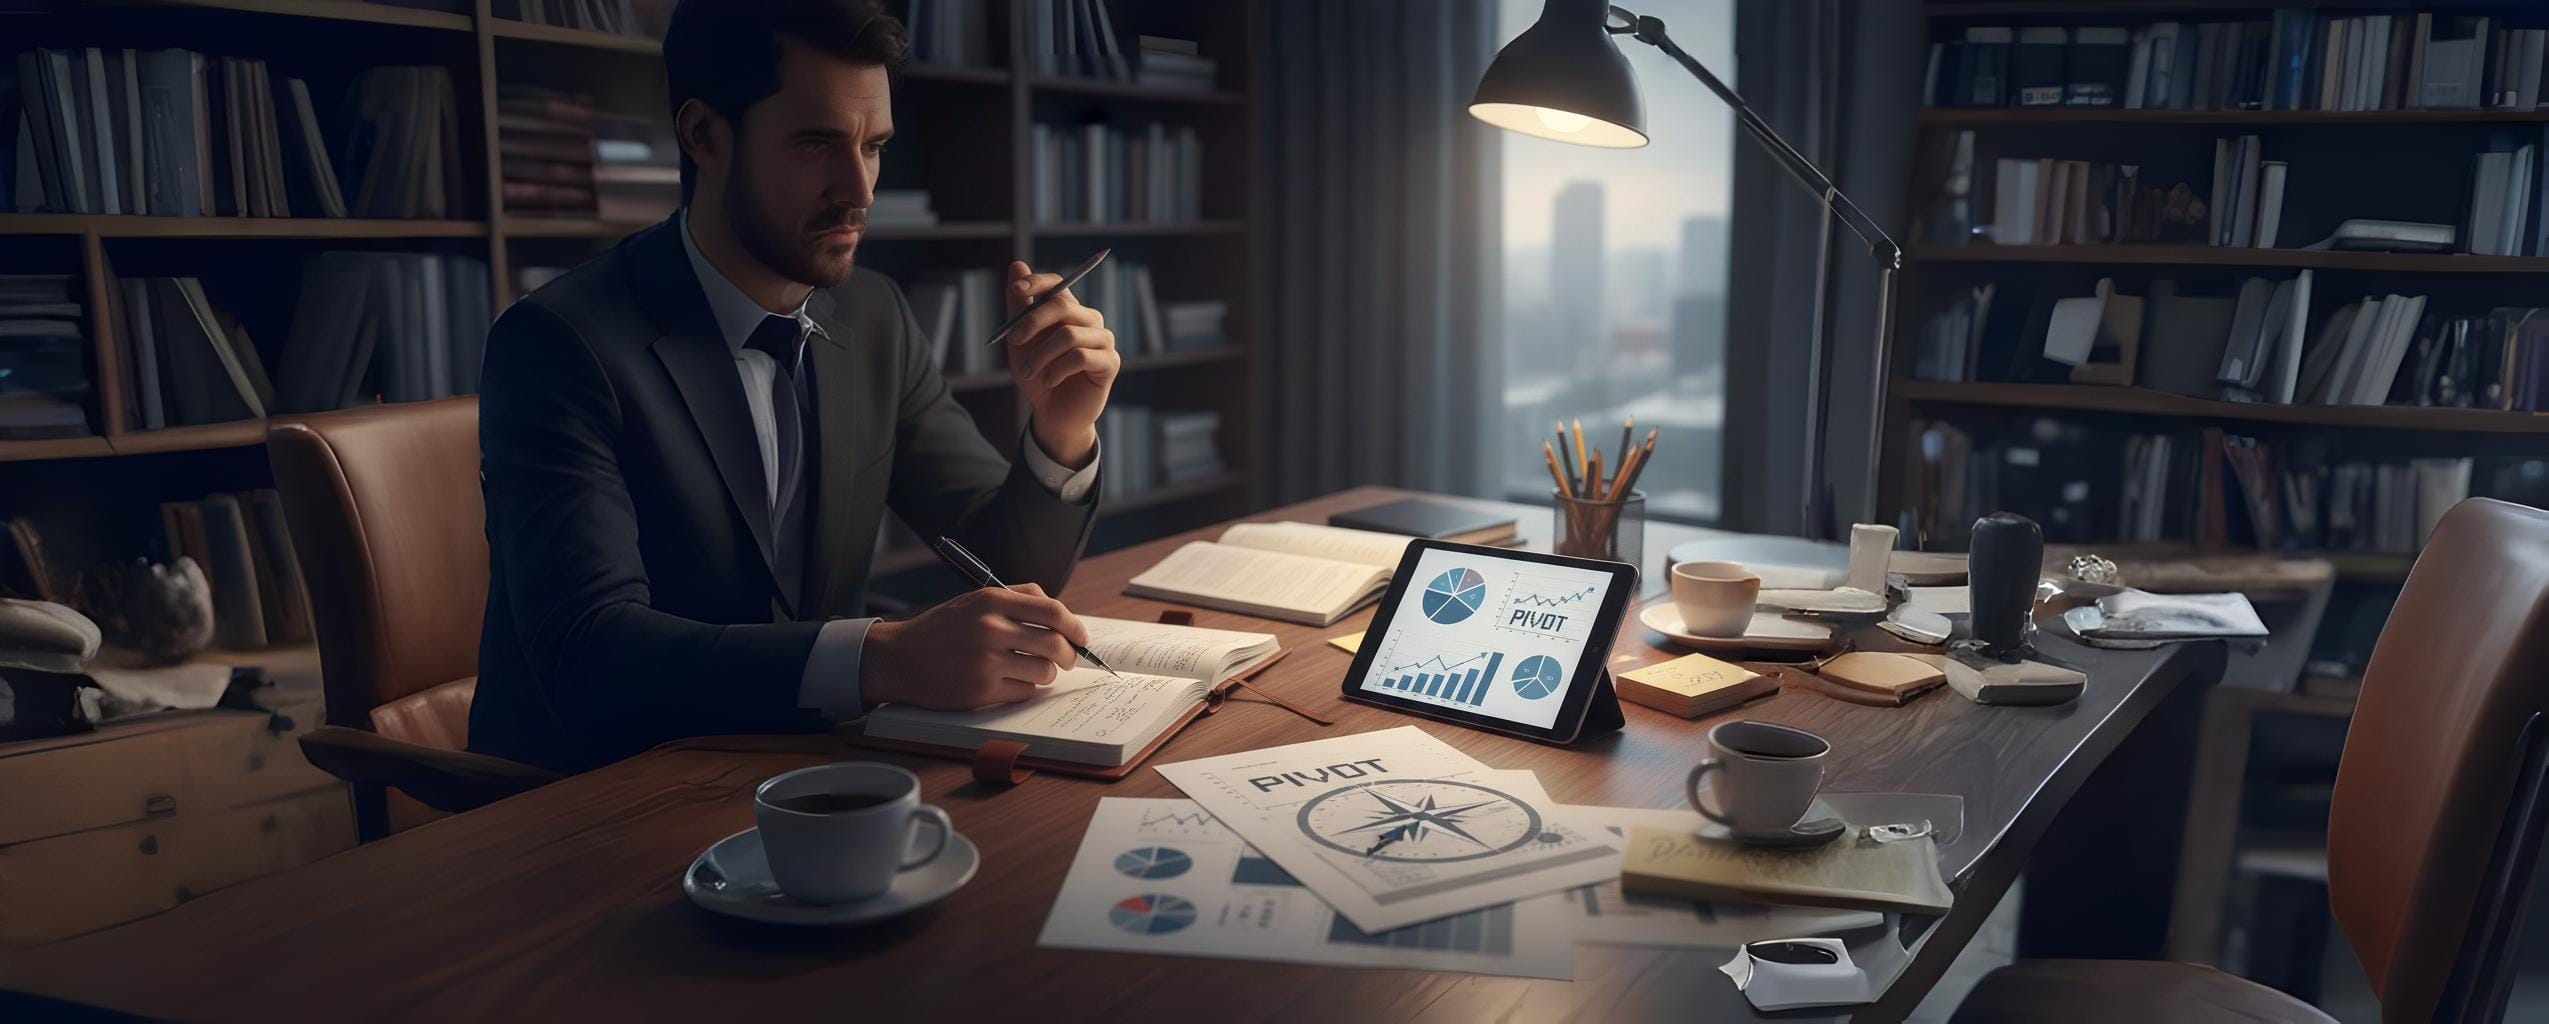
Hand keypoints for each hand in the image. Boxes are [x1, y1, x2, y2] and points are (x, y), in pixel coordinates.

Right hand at [862, 583, 1089, 710]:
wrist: (898, 658)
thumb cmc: (941, 629)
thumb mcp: (975, 600)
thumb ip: (1017, 598)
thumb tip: (1062, 614)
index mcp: (992, 600)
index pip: (1053, 610)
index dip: (1075, 627)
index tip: (1081, 637)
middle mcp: (990, 628)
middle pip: (1055, 643)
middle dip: (1070, 655)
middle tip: (1067, 659)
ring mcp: (985, 660)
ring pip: (1044, 671)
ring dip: (1046, 673)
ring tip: (1031, 670)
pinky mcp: (981, 690)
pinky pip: (1025, 692)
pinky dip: (1024, 689)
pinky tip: (1008, 682)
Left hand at [1002, 260, 1117, 466]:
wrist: (1052, 414)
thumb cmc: (1037, 376)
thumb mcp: (1021, 342)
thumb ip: (1018, 307)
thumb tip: (1017, 264)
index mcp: (1069, 311)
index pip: (1059, 284)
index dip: (1038, 282)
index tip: (1017, 291)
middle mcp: (1089, 320)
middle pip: (1063, 305)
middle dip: (1032, 321)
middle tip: (1013, 340)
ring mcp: (1103, 340)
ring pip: (1069, 335)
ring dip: (1041, 355)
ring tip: (1028, 372)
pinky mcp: (1110, 362)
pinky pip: (1081, 357)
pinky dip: (1058, 370)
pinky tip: (1050, 381)